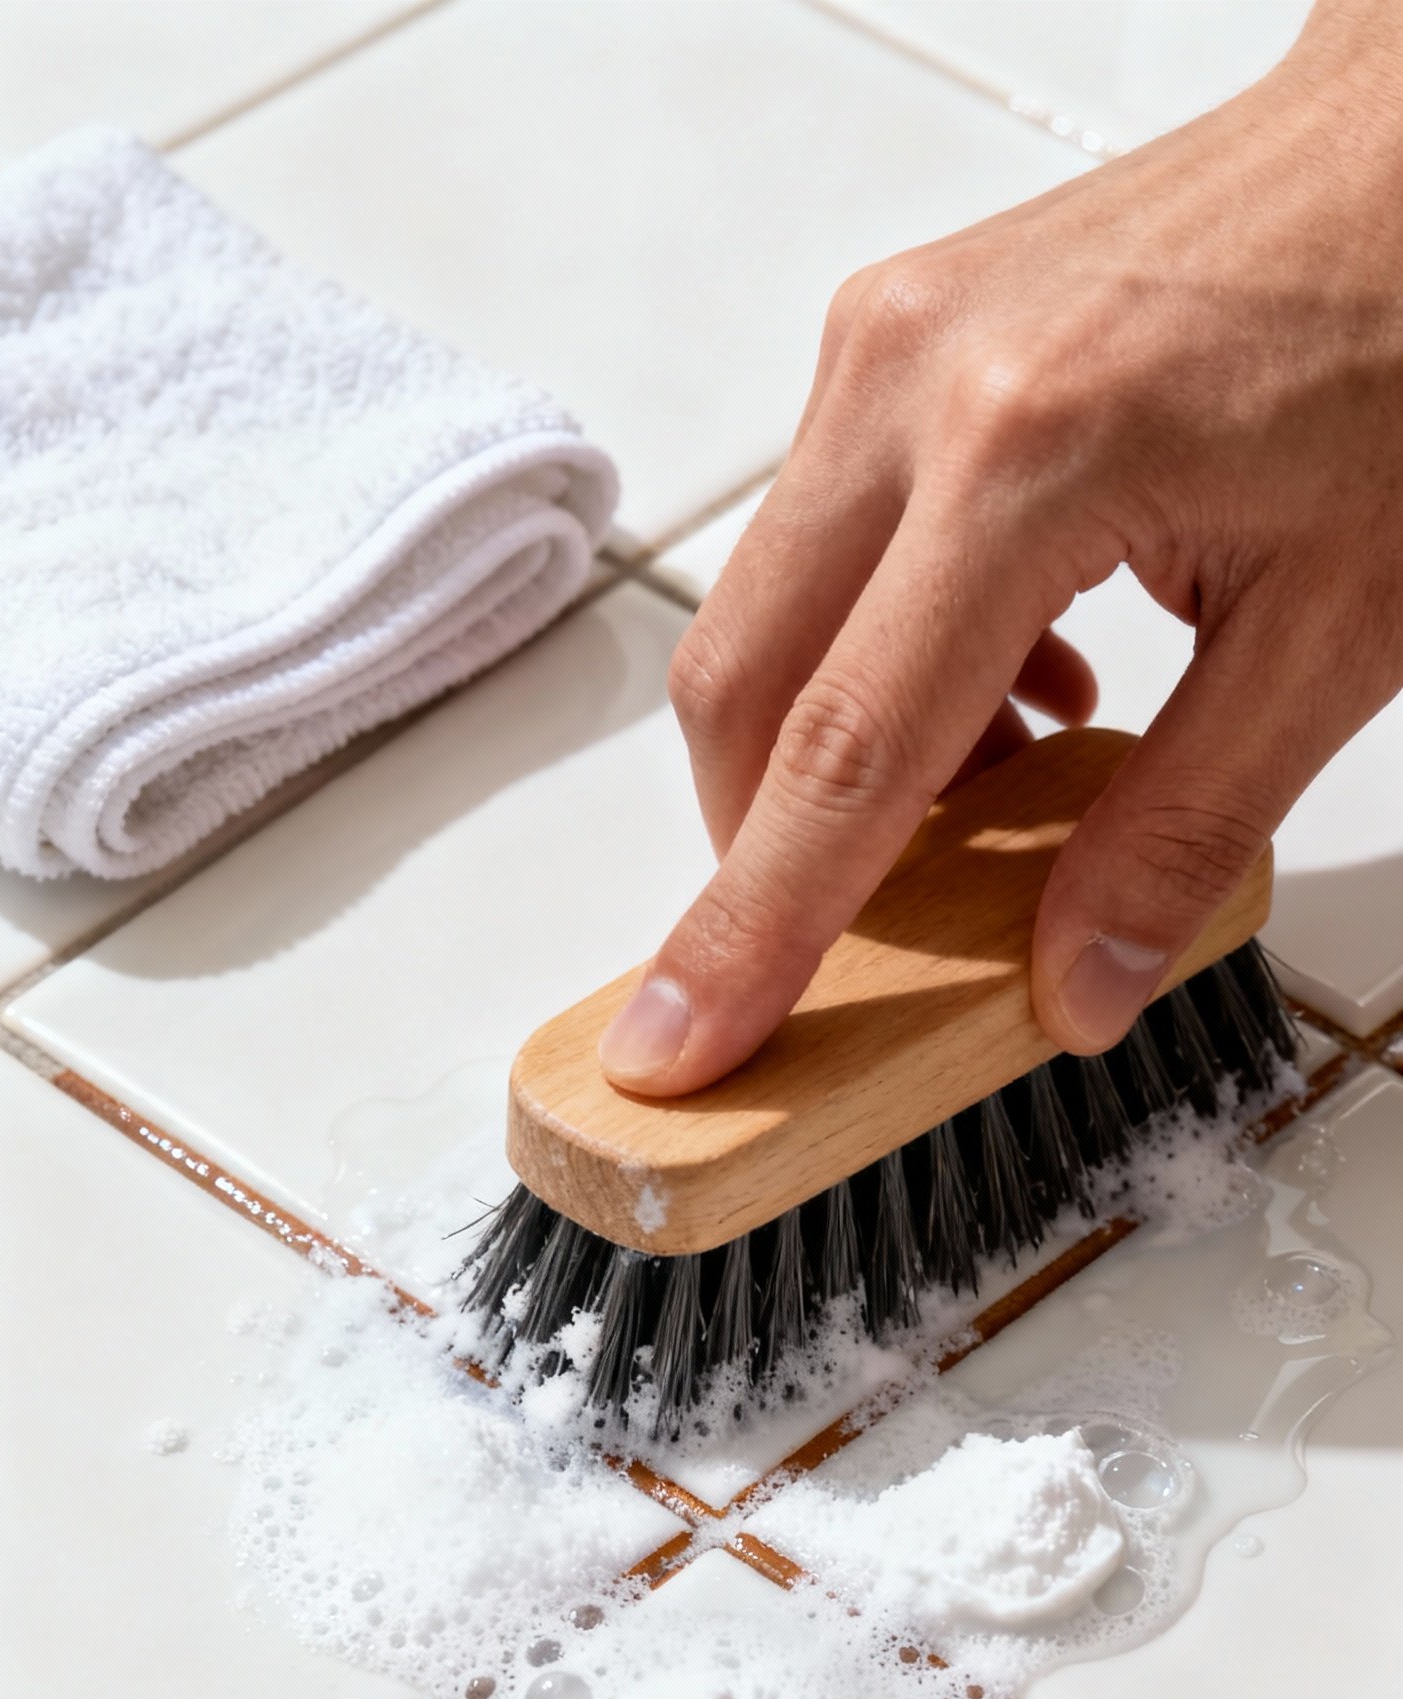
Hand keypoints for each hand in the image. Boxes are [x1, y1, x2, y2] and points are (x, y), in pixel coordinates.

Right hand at [598, 0, 1402, 1096]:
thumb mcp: (1342, 629)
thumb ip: (1190, 825)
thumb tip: (1077, 983)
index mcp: (1028, 456)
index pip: (843, 758)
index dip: (755, 926)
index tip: (678, 1043)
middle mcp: (913, 381)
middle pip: (743, 688)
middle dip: (765, 849)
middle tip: (838, 950)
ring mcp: (884, 346)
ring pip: (763, 616)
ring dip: (832, 751)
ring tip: (981, 801)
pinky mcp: (891, 338)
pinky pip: (815, 544)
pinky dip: (869, 658)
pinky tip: (1002, 689)